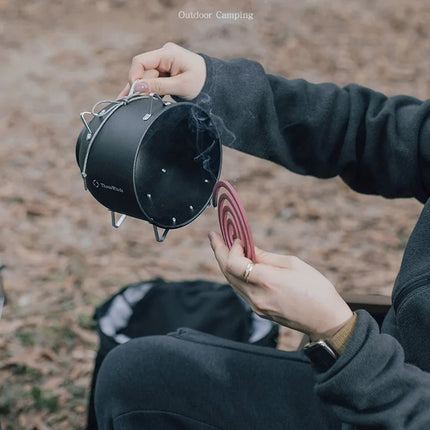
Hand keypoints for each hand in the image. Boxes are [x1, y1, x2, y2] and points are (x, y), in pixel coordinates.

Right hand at [117, 42, 206, 99]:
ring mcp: (163, 62)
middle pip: (142, 71)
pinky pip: (150, 79)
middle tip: (134, 102)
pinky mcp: (164, 71)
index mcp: (168, 53)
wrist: (213, 82)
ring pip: (145, 76)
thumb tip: (137, 87)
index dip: (135, 77)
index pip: (140, 61)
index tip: (135, 92)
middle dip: (139, 86)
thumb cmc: (201, 82)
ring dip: (140, 89)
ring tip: (126, 101)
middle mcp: (163, 55)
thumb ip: (159, 86)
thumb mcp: (181, 86)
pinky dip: (145, 88)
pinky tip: (133, 96)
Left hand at [208, 232, 352, 339]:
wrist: (326, 321)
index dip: (230, 248)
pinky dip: (236, 275)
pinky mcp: (259, 311)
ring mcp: (256, 306)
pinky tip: (238, 264)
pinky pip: (241, 290)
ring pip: (232, 282)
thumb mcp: (293, 265)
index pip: (233, 264)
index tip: (236, 237)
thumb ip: (266, 257)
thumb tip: (248, 248)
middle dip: (219, 252)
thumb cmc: (315, 289)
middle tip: (214, 236)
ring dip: (225, 263)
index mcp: (266, 281)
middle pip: (227, 273)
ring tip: (223, 247)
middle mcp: (256, 296)